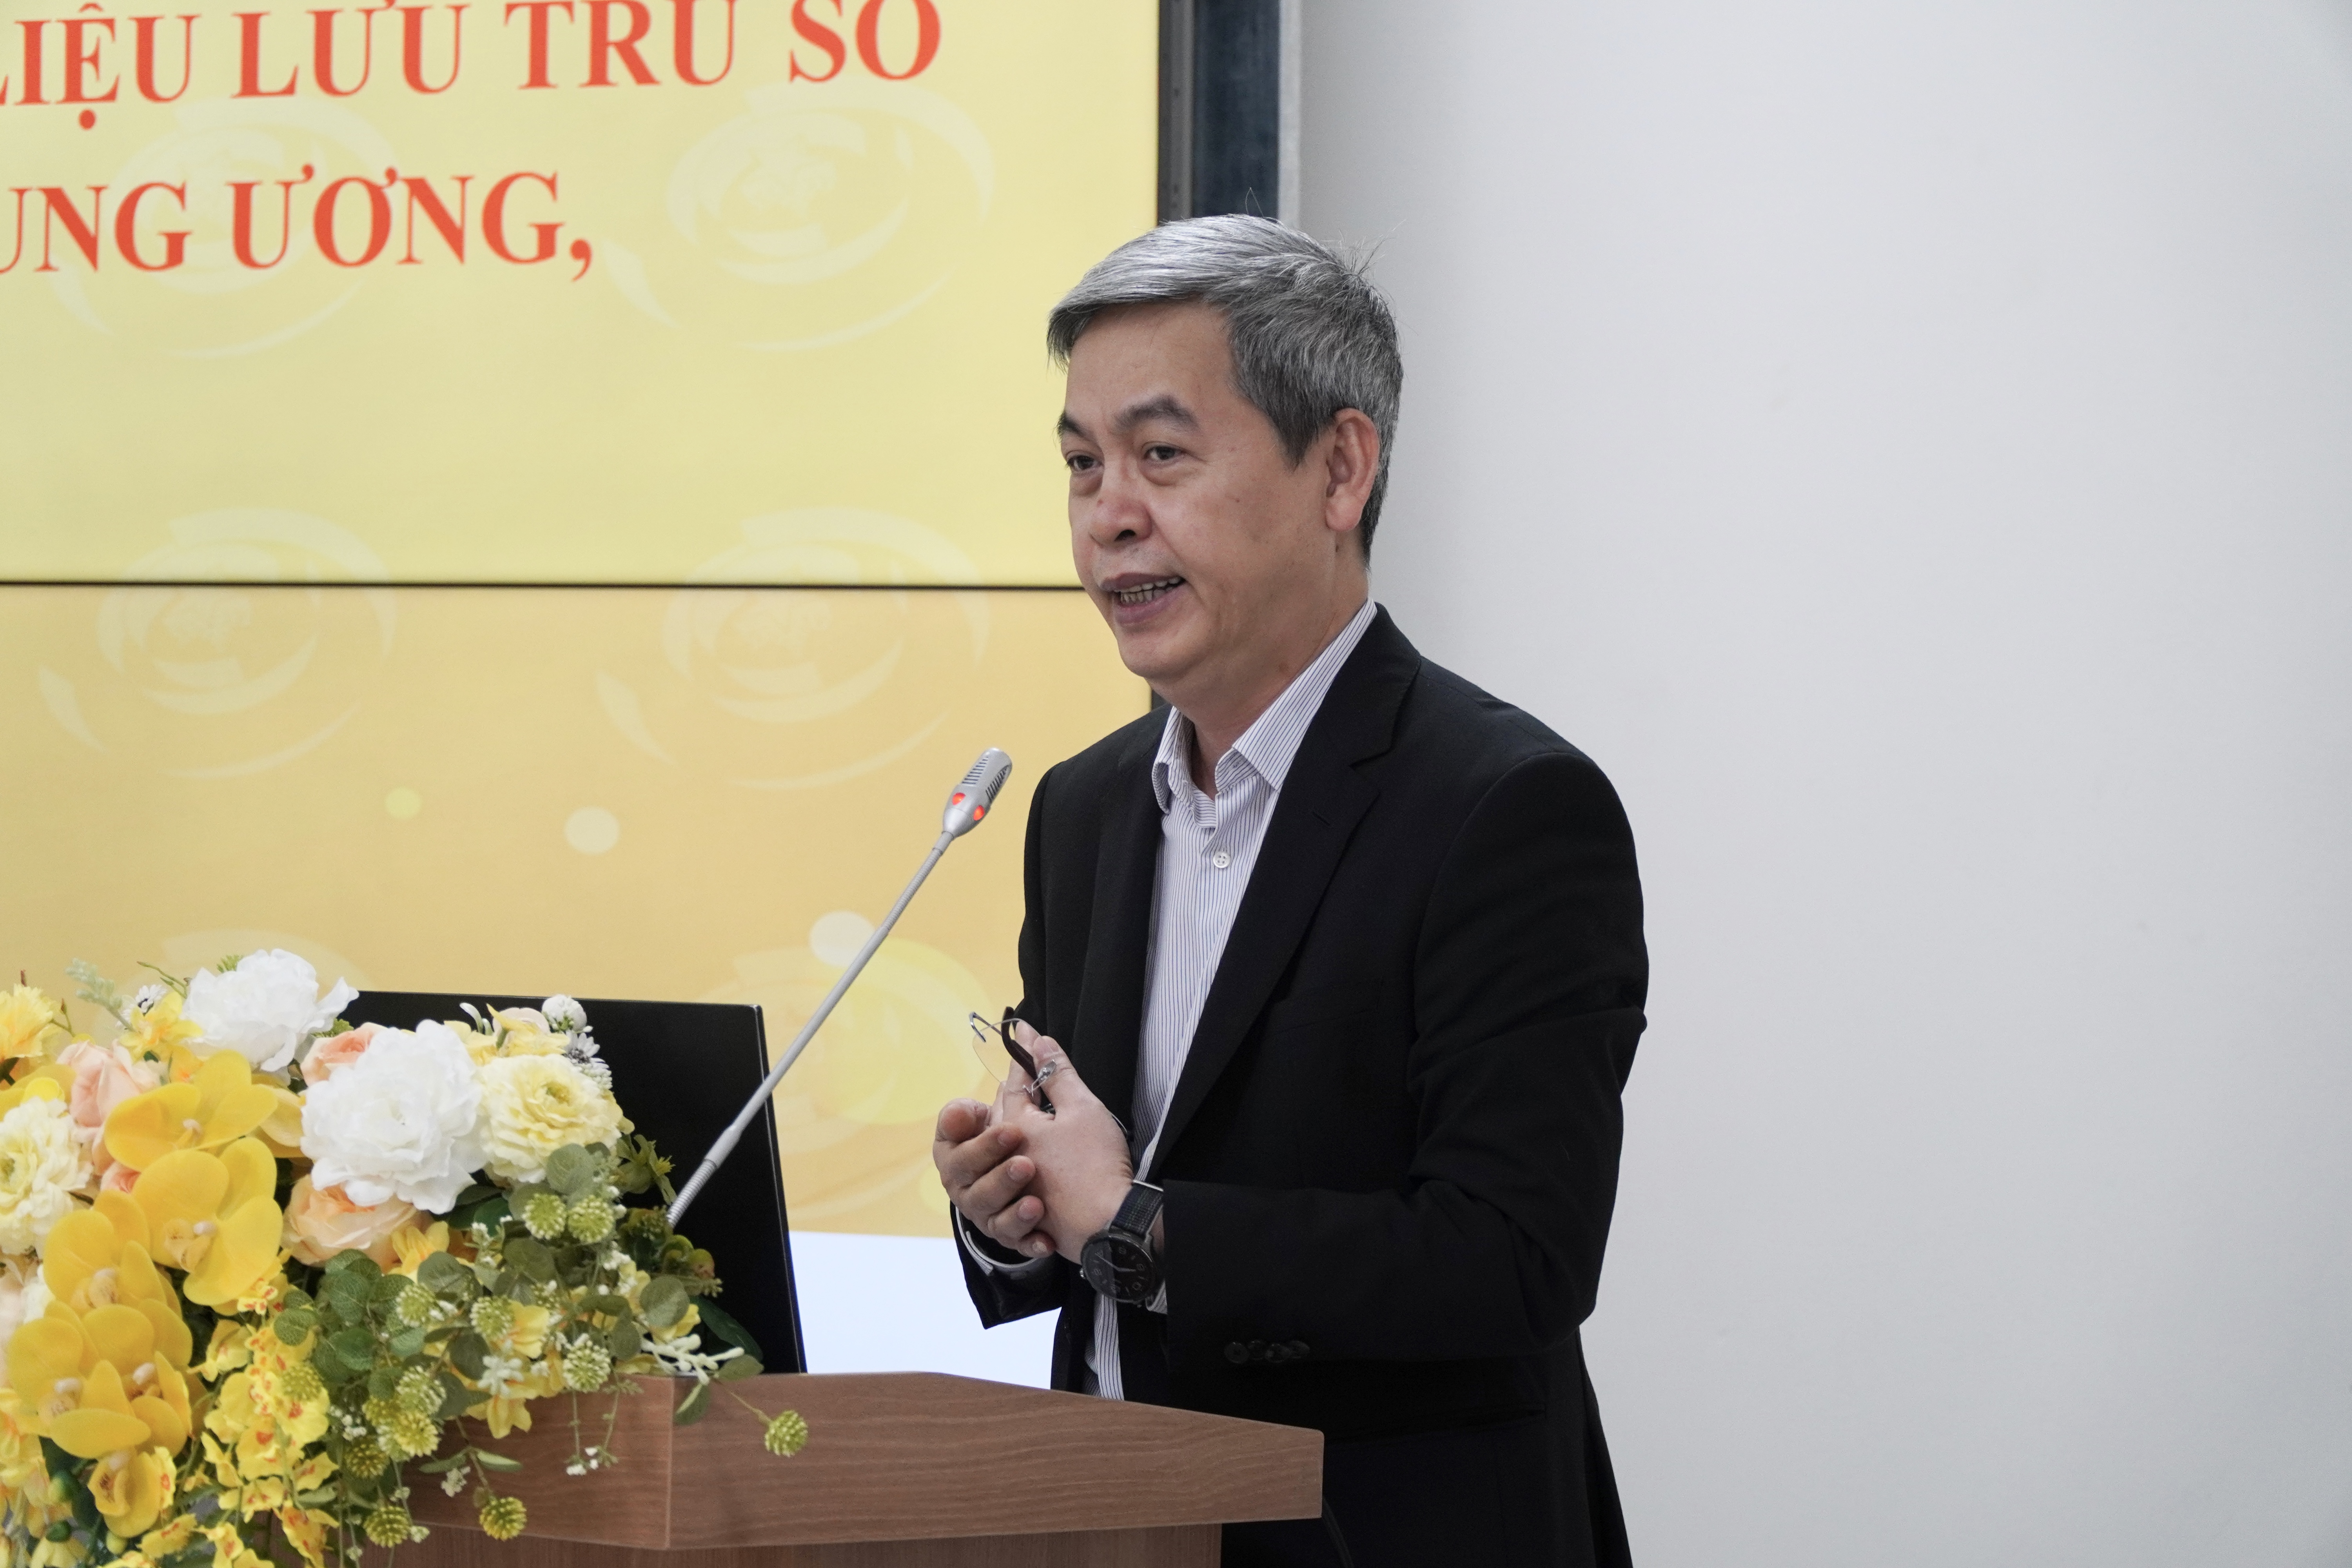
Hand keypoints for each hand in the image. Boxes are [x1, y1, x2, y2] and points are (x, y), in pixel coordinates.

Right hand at [932, 1067, 1054, 1258]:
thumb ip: (1024, 1078)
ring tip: (1033, 1193)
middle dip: (987, 1152)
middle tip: (1015, 1137)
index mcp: (964, 1147)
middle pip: (963, 1169)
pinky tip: (1045, 1235)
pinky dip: (1028, 1237)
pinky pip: (1014, 1240)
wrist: (1055, 1196)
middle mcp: (967, 1180)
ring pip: (987, 1208)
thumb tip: (1027, 1030)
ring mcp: (987, 1211)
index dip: (956, 1123)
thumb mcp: (1034, 1112)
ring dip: (1008, 1196)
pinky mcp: (1012, 1236)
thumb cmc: (1030, 1148)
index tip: (976, 1108)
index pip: (947, 1134)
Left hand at [996, 1024, 1136, 1259]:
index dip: (1024, 1056)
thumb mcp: (1082, 1108)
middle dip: (1013, 1089)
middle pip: (1004, 1115)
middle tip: (1022, 1069)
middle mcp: (1007, 1154)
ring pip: (1006, 1148)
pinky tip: (1033, 1157)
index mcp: (1017, 1125)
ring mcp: (1015, 1184)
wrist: (1107, 1225)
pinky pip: (1016, 1180)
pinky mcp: (1029, 1208)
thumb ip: (1058, 1073)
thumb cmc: (1095, 1163)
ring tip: (1025, 1111)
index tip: (1024, 1032)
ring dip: (1013, 1127)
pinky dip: (1021, 1162)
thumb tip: (1038, 1040)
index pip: (1015, 1083)